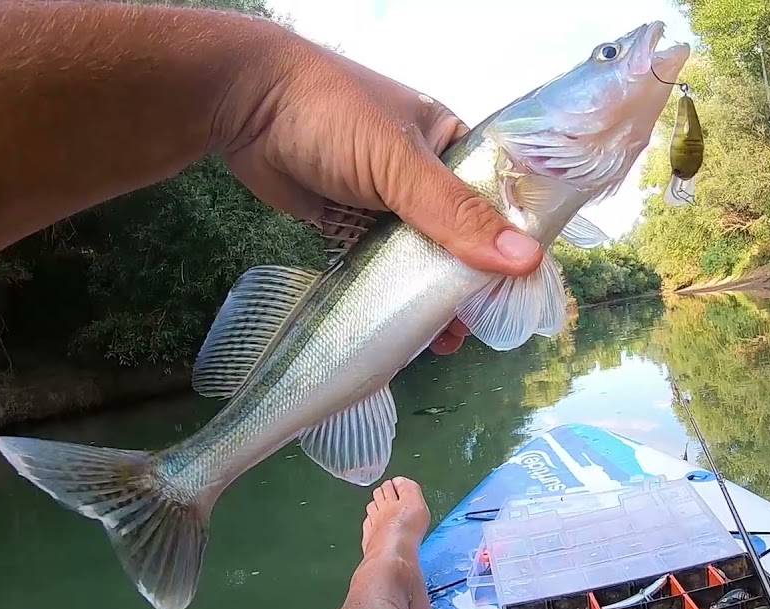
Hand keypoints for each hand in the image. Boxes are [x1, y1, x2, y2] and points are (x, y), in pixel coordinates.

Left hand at [215, 36, 543, 354]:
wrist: (243, 106)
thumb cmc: (332, 115)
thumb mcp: (402, 165)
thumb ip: (458, 215)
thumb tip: (526, 260)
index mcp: (450, 142)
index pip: (498, 199)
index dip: (512, 246)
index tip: (517, 295)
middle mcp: (424, 172)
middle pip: (461, 236)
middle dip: (469, 284)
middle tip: (475, 329)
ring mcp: (386, 200)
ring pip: (422, 256)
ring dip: (432, 296)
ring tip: (443, 341)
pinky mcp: (352, 223)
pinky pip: (382, 265)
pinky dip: (394, 294)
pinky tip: (406, 328)